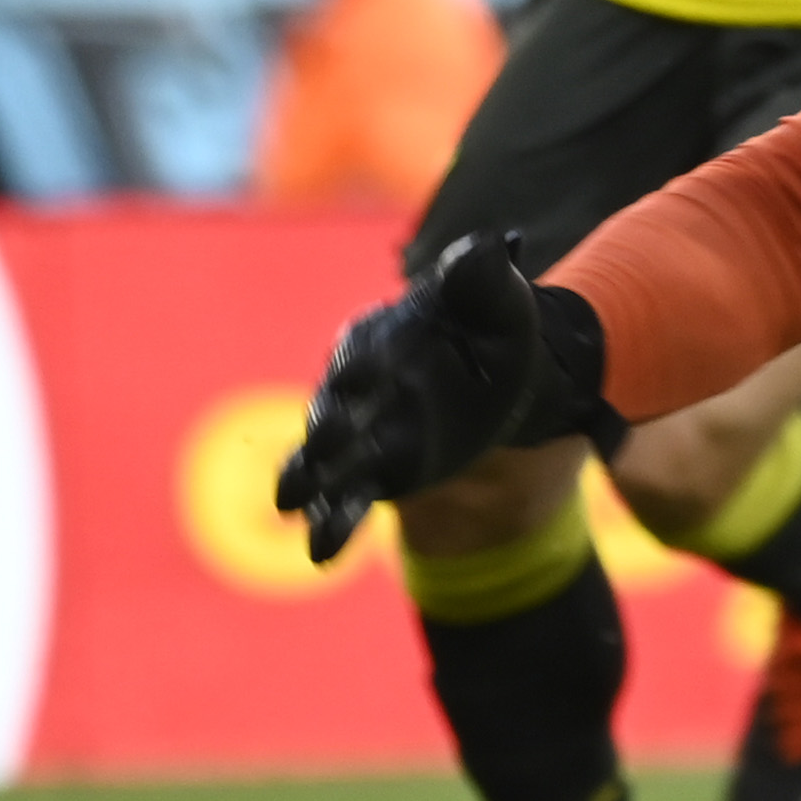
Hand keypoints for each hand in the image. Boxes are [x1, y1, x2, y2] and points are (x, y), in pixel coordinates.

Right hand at [278, 232, 613, 560]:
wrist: (508, 375)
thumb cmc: (493, 326)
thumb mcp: (495, 296)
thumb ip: (482, 273)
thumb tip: (491, 243)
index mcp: (379, 337)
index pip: (365, 351)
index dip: (363, 363)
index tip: (365, 376)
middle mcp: (356, 387)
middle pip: (332, 409)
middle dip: (326, 427)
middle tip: (320, 446)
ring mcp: (359, 434)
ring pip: (324, 462)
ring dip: (308, 482)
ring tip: (291, 508)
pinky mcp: (376, 473)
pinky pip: (346, 501)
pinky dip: (332, 525)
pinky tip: (322, 557)